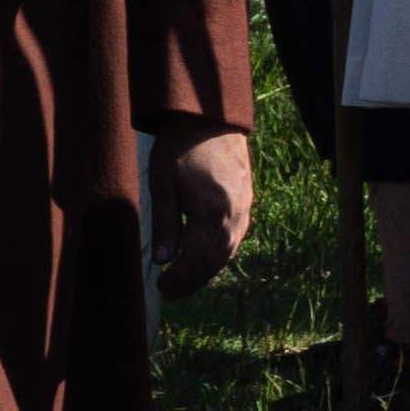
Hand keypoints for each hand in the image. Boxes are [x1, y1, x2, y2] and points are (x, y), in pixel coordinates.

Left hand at [147, 122, 253, 290]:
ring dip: (206, 270)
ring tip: (183, 282)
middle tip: (170, 292)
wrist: (210, 118)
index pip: (199, 258)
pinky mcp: (247, 201)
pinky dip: (219, 254)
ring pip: (229, 251)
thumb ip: (164, 223)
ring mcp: (245, 208)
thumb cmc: (179, 147)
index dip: (182, 278)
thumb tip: (163, 260)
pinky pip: (236, 237)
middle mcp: (235, 213)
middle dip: (193, 280)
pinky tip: (204, 260)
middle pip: (216, 260)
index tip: (162, 288)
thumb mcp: (162, 183)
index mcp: (213, 210)